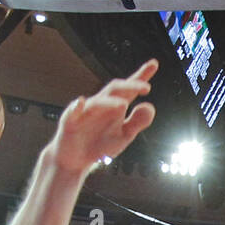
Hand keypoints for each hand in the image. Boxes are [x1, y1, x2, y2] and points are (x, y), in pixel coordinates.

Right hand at [51, 60, 157, 176]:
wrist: (77, 159)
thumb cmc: (100, 144)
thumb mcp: (124, 136)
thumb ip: (138, 122)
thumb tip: (150, 106)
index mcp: (116, 106)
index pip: (130, 89)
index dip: (141, 76)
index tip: (154, 64)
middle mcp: (101, 104)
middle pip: (116, 89)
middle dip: (130, 86)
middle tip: (146, 88)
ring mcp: (85, 111)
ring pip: (98, 102)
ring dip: (110, 102)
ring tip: (123, 105)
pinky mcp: (70, 121)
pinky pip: (73, 111)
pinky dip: (77, 107)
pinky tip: (81, 102)